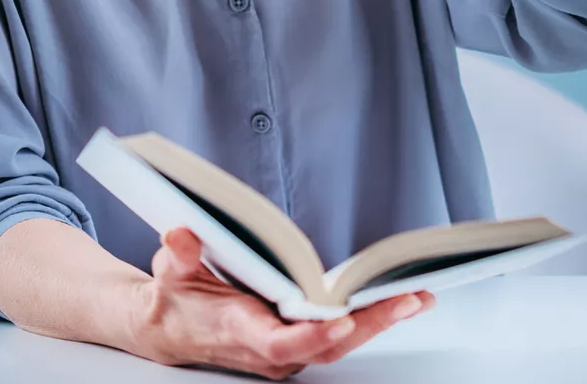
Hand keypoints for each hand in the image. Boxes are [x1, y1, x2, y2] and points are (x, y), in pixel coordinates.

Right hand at [122, 227, 434, 379]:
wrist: (170, 329)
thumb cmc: (174, 298)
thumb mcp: (168, 271)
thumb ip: (177, 255)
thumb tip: (182, 235)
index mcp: (238, 331)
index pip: (280, 343)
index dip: (312, 335)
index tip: (342, 320)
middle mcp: (268, 350)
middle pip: (325, 346)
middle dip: (369, 325)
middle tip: (408, 299)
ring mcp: (285, 351)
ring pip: (338, 344)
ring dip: (379, 322)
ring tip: (418, 296)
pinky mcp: (296, 343)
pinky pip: (337, 337)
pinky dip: (368, 320)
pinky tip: (397, 300)